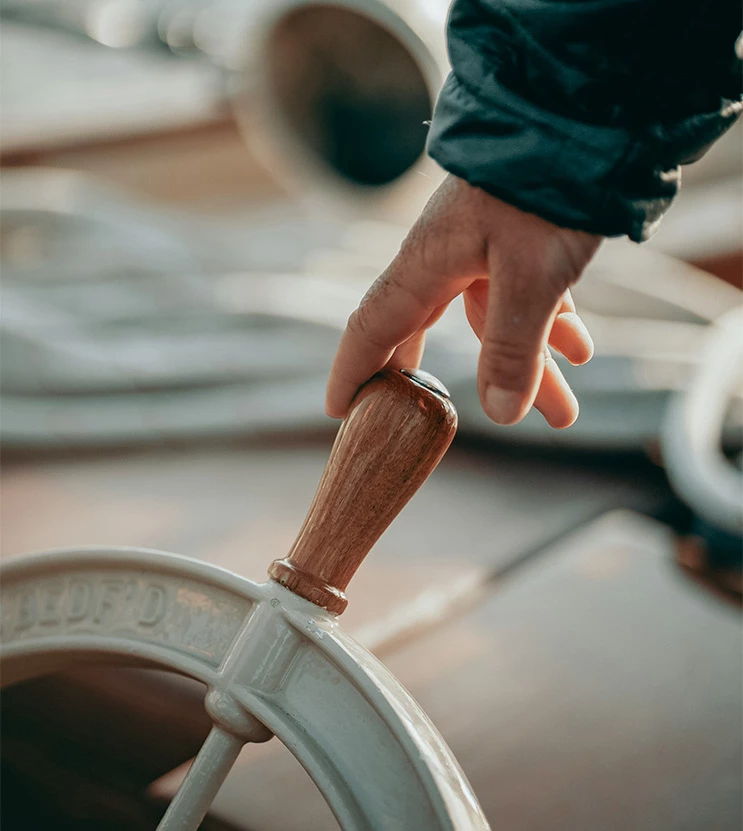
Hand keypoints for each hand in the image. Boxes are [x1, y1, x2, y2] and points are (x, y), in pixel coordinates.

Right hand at [326, 175, 601, 427]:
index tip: (340, 410)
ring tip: (564, 414)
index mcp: (427, 264)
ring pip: (495, 323)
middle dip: (433, 386)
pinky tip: (580, 350)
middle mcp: (446, 259)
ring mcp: (483, 249)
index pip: (372, 328)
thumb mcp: (531, 275)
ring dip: (530, 368)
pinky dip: (551, 328)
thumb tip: (500, 415)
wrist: (583, 113)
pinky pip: (525, 296)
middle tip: (423, 426)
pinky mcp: (519, 239)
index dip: (353, 372)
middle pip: (426, 334)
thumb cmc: (547, 188)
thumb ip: (513, 346)